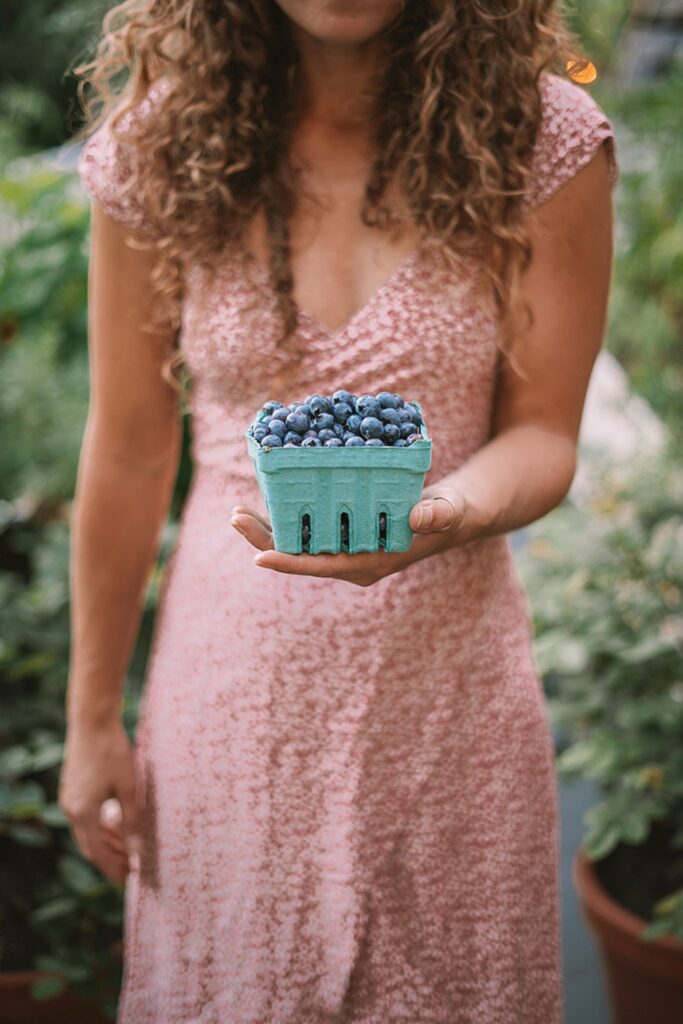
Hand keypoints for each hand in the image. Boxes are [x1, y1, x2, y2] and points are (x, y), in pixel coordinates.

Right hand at [59, 720, 144, 887]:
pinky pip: (84, 817)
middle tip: (128, 870)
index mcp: (83, 812)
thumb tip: (137, 852)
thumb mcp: (129, 787)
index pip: (97, 853)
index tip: (129, 878)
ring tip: (125, 850)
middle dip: (109, 860)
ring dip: (104, 843)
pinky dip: (98, 827)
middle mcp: (71, 808)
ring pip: (86, 832)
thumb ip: (132, 821)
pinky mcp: (72, 788)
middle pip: (89, 845)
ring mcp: (69, 798)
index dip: (113, 867)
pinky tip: (115, 825)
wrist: (92, 721)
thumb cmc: (113, 751)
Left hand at [230, 485, 466, 587]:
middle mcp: (354, 560)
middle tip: (235, 518)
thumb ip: (439, 515)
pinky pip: (309, 529)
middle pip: (301, 556)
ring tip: (237, 513)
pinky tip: (268, 500)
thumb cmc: (453, 512)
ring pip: (300, 544)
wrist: (456, 512)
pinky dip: (288, 515)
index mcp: (373, 562)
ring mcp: (348, 547)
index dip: (291, 562)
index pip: (324, 566)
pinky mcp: (345, 531)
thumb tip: (419, 519)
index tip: (259, 557)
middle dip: (266, 541)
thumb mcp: (451, 511)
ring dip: (269, 530)